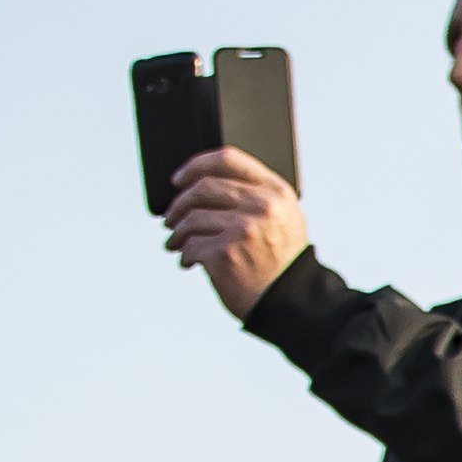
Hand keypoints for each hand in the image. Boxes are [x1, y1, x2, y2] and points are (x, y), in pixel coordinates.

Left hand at [162, 145, 310, 315]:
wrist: (290, 302)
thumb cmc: (282, 263)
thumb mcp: (284, 219)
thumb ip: (256, 196)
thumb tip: (205, 183)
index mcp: (276, 192)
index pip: (227, 159)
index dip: (196, 165)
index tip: (180, 178)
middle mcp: (261, 206)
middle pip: (203, 187)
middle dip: (179, 203)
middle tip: (171, 216)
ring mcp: (243, 229)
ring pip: (191, 217)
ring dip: (177, 231)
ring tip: (176, 242)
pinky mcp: (225, 253)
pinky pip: (190, 245)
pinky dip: (185, 254)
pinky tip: (190, 261)